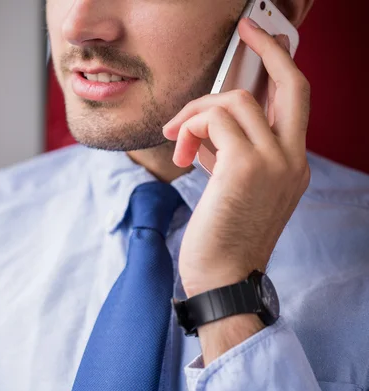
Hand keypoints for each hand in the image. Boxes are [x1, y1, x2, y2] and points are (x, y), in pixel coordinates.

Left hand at [163, 18, 310, 298]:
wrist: (221, 279)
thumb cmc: (221, 237)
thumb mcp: (231, 188)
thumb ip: (226, 152)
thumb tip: (204, 125)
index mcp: (292, 164)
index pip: (295, 101)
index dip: (280, 64)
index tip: (261, 40)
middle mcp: (292, 159)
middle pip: (292, 84)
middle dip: (268, 48)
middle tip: (246, 29)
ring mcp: (274, 161)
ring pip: (236, 100)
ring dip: (196, 111)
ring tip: (177, 138)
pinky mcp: (246, 166)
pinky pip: (214, 119)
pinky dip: (190, 127)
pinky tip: (180, 153)